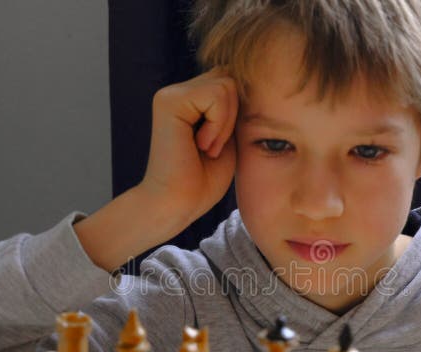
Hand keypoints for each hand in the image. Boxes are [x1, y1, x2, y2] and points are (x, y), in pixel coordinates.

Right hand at [140, 66, 238, 226]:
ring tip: (206, 148)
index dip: (236, 114)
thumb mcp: (227, 138)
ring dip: (225, 123)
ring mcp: (170, 94)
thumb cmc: (203, 181)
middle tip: (214, 147)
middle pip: (230, 77)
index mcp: (189, 100)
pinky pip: (216, 94)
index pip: (231, 83)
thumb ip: (232, 109)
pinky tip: (201, 145)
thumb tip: (251, 81)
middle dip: (233, 115)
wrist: (178, 205)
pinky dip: (218, 124)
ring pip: (226, 84)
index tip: (219, 146)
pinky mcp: (169, 101)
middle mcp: (177, 91)